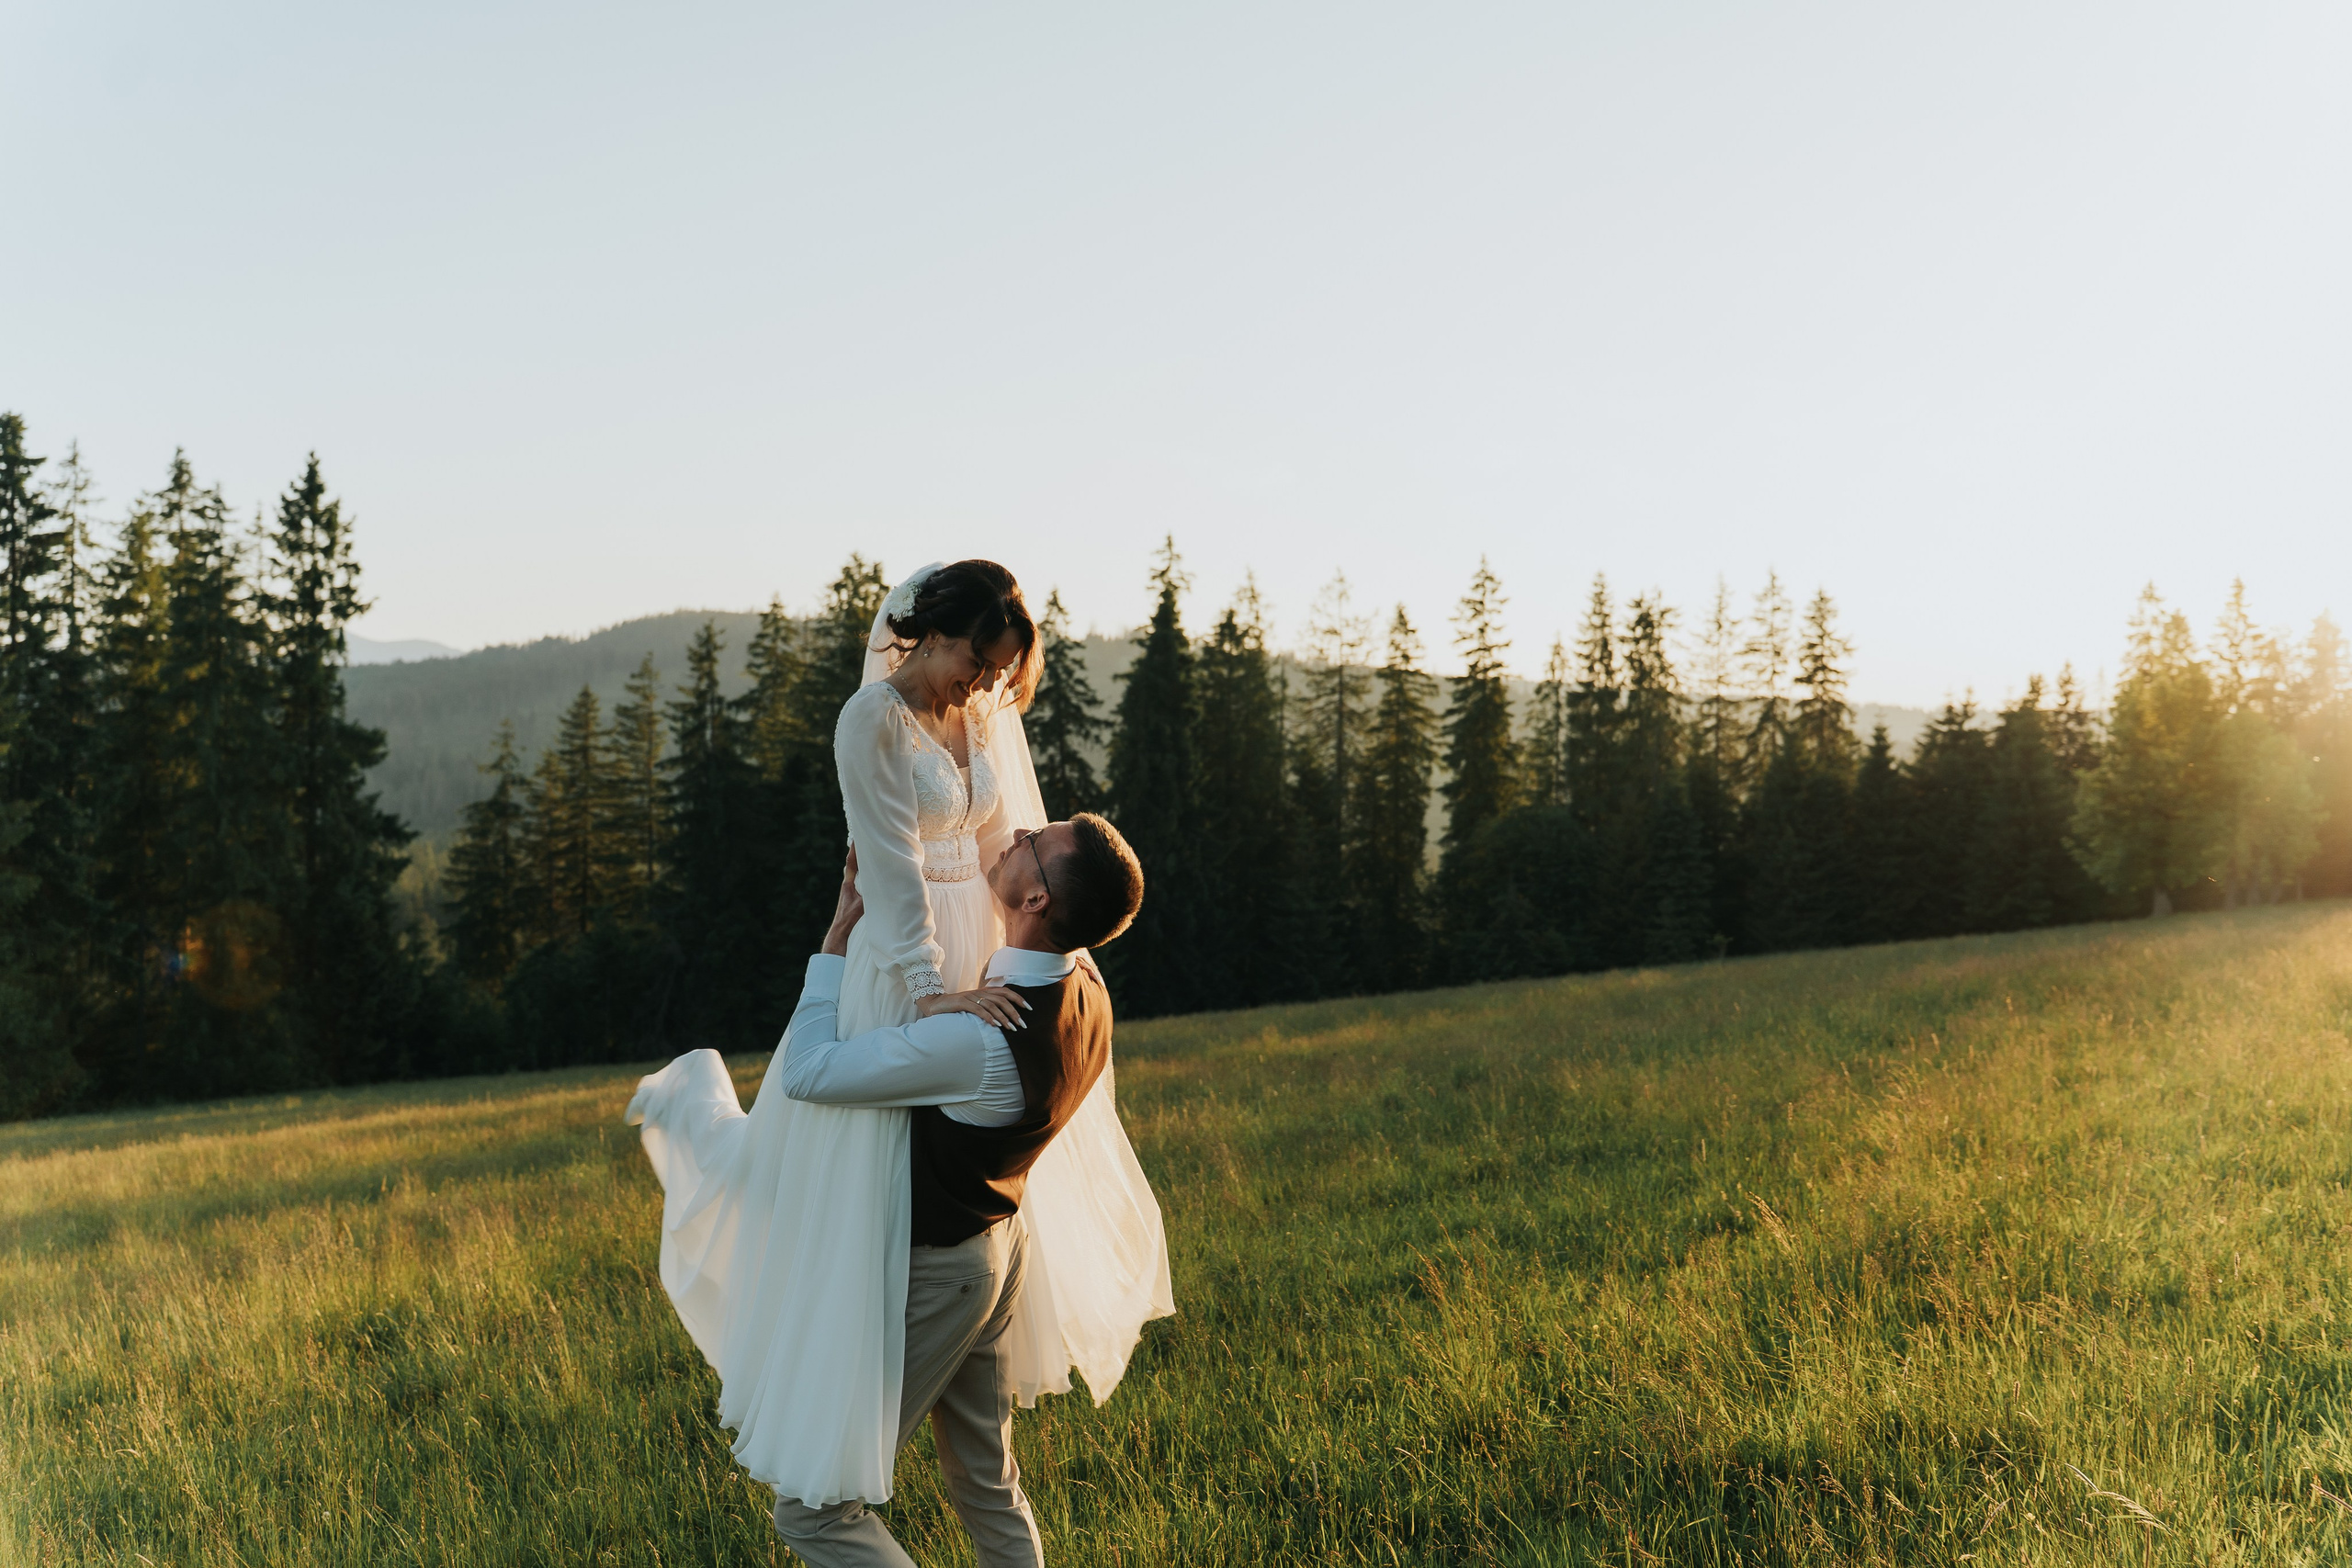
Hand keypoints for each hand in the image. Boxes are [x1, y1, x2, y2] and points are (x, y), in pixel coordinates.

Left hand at [822, 848, 864, 955]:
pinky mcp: (852, 894)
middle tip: (862, 840)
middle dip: (857, 852)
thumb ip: (870, 896)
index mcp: (848, 884)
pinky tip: (867, 871)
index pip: (851, 863)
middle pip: (852, 864)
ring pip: (854, 871)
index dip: (854, 851)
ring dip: (859, 861)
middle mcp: (847, 884)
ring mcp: (849, 889)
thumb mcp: (861, 906)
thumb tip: (883, 889)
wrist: (840, 929)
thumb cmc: (848, 917)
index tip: (857, 839)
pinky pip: (857, 878)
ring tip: (866, 851)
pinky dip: (862, 871)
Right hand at [917, 984, 1031, 1031]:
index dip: (1019, 998)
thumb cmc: (958, 1007)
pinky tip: (995, 1025)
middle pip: (1002, 999)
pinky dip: (988, 1017)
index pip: (1006, 991)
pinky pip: (978, 1009)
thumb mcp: (975, 1005)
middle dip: (1014, 1011)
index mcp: (985, 991)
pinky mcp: (962, 1002)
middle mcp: (980, 992)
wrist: (936, 1004)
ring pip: (992, 1005)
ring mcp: (971, 996)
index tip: (1029, 1008)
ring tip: (1011, 1028)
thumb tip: (1004, 1017)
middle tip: (1022, 1024)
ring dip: (1003, 1017)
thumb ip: (988, 1007)